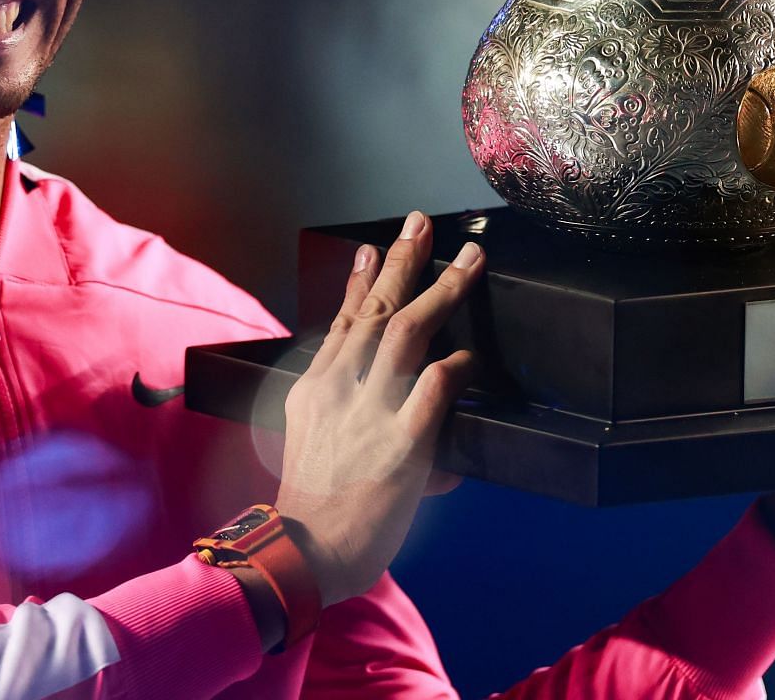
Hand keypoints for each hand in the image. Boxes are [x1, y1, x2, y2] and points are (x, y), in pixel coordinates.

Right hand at [274, 210, 483, 607]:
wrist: (304, 551)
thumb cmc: (313, 506)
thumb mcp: (312, 441)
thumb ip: (345, 411)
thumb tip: (389, 399)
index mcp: (315, 387)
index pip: (343, 320)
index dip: (361, 279)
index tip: (374, 246)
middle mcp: (338, 388)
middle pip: (376, 309)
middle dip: (405, 261)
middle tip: (426, 224)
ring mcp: (369, 412)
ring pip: (407, 332)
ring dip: (442, 291)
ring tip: (470, 261)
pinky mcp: (401, 443)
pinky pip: (434, 390)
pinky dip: (454, 367)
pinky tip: (470, 356)